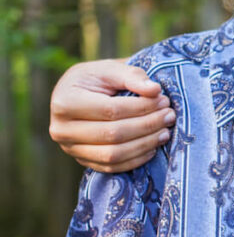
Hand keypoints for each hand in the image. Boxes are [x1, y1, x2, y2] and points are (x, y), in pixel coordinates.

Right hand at [49, 59, 173, 172]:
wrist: (79, 94)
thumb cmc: (96, 78)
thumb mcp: (110, 69)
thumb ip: (132, 76)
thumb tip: (154, 90)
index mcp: (65, 102)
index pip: (110, 110)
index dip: (141, 107)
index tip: (164, 101)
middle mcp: (62, 129)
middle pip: (112, 134)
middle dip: (147, 126)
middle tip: (169, 116)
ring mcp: (70, 148)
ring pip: (113, 155)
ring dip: (145, 144)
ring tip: (165, 132)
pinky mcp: (82, 160)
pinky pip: (111, 167)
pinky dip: (135, 160)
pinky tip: (153, 147)